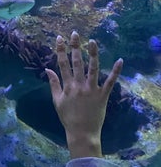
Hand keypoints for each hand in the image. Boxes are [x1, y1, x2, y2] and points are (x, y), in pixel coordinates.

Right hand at [45, 31, 121, 158]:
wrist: (82, 132)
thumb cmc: (68, 117)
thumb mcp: (56, 100)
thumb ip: (53, 83)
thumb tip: (47, 69)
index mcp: (67, 86)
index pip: (62, 64)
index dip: (60, 50)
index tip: (60, 39)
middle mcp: (79, 85)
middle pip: (77, 62)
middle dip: (75, 47)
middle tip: (75, 34)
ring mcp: (92, 89)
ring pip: (93, 68)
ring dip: (93, 54)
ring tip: (92, 41)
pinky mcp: (103, 95)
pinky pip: (110, 82)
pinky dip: (115, 71)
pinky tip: (119, 60)